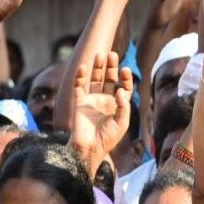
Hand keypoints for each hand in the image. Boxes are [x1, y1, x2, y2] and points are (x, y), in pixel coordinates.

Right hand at [72, 51, 132, 172]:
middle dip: (111, 66)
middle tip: (113, 54)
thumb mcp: (122, 123)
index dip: (125, 78)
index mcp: (117, 106)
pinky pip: (79, 86)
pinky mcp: (79, 102)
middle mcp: (105, 101)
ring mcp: (92, 100)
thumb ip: (124, 106)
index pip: (123, 87)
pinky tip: (83, 67)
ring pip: (95, 79)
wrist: (89, 148)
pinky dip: (80, 76)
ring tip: (100, 54)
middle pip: (109, 78)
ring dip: (98, 67)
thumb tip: (119, 90)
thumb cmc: (107, 139)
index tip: (125, 70)